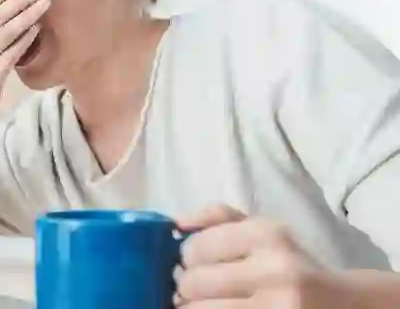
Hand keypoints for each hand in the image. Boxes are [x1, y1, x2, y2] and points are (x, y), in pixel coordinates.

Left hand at [175, 205, 359, 307]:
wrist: (341, 303)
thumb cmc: (290, 263)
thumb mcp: (262, 231)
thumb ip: (218, 219)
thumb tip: (176, 224)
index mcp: (268, 234)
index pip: (196, 248)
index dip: (186, 259)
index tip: (194, 264)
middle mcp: (275, 270)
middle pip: (193, 283)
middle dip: (187, 287)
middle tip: (195, 288)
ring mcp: (276, 306)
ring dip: (193, 307)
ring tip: (204, 302)